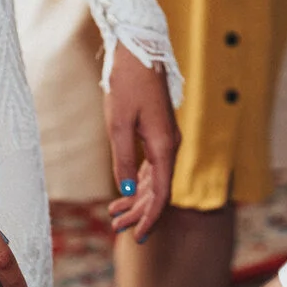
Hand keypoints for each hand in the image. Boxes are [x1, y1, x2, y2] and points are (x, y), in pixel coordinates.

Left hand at [104, 42, 179, 239]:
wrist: (139, 49)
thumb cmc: (128, 83)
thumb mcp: (118, 123)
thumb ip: (122, 159)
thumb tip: (126, 190)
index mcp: (164, 146)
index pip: (162, 193)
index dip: (150, 217)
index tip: (138, 237)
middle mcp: (170, 145)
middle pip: (159, 189)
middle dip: (139, 211)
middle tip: (117, 228)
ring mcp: (166, 138)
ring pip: (155, 178)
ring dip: (137, 198)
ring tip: (116, 215)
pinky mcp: (159, 131)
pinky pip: (153, 164)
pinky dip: (139, 181)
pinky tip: (126, 190)